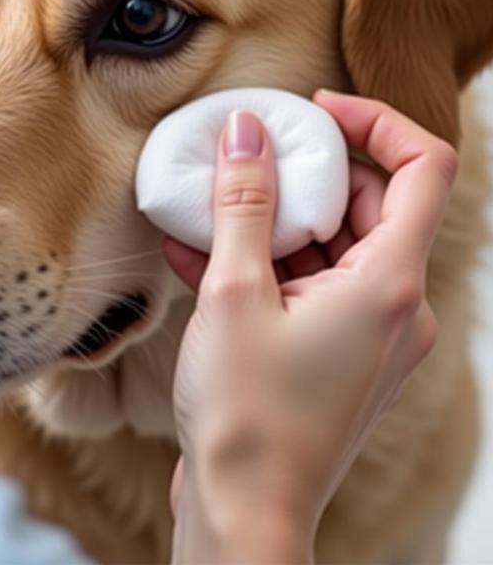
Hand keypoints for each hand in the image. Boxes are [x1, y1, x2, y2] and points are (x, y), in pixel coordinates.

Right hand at [166, 91, 455, 564]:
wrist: (242, 510)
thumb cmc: (247, 414)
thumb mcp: (235, 292)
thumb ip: (243, 204)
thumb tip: (245, 132)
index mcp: (390, 283)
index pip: (423, 167)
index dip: (374, 121)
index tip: (314, 110)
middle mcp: (394, 305)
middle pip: (370, 203)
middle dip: (306, 173)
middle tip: (247, 159)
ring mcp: (366, 331)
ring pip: (332, 244)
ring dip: (272, 220)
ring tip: (206, 207)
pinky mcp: (334, 350)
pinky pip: (308, 283)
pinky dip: (264, 262)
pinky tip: (197, 252)